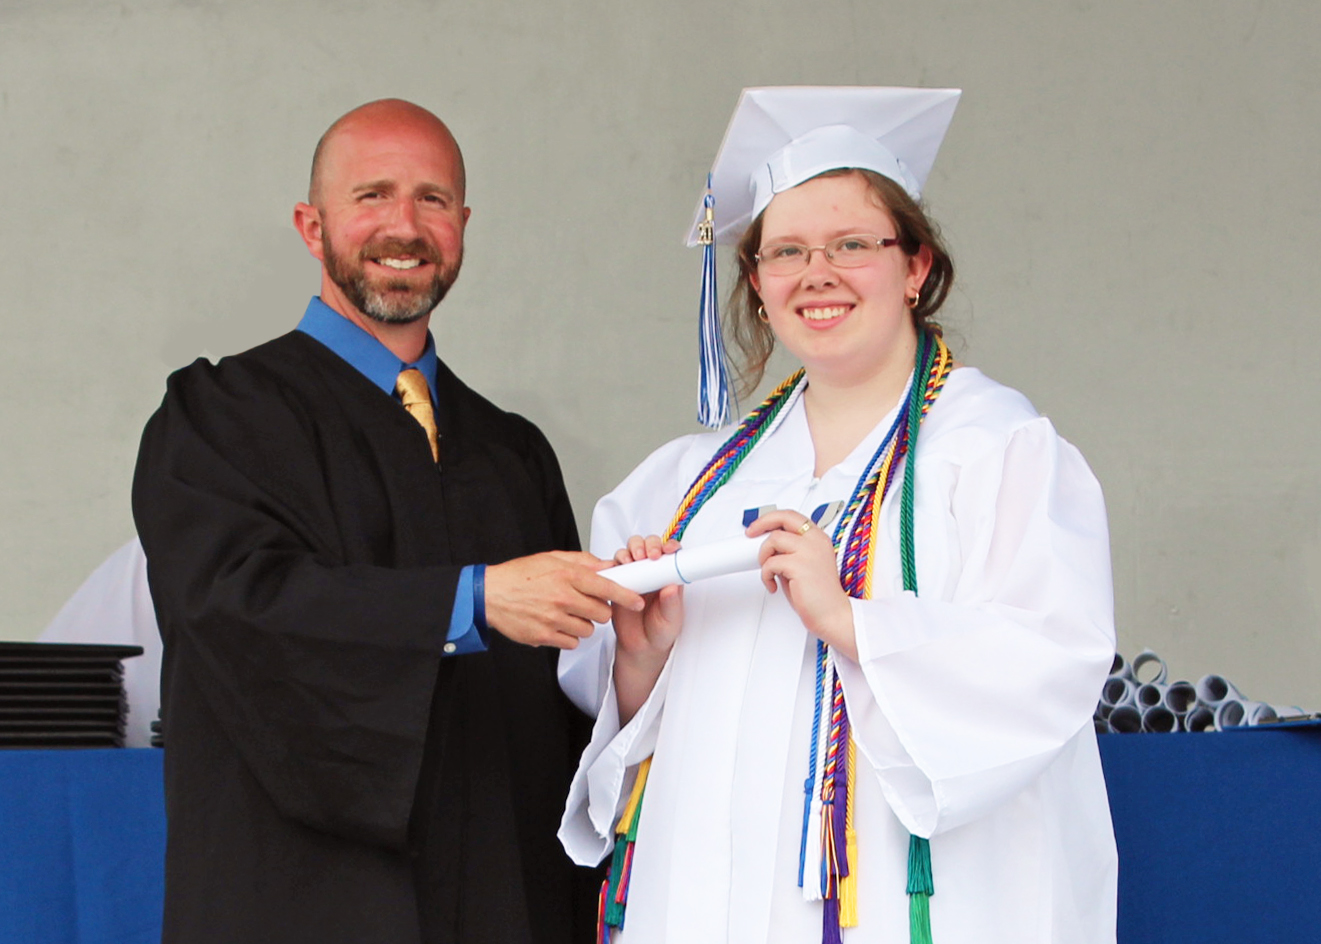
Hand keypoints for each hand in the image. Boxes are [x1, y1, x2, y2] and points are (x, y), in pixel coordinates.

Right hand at [484, 551, 643, 649]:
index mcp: (567, 575)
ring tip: (567, 613)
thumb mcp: (552, 558)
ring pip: (589, 630)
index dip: (626, 595)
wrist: (489, 595)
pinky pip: (572, 642)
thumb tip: (608, 566)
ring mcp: (553, 619)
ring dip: (583, 623)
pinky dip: (568, 635)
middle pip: (602, 613)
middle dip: (600, 610)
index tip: (639, 601)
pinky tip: (556, 624)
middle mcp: (563, 598)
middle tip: (588, 604)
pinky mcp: (544, 636)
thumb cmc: (520, 575)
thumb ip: (583, 562)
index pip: (606, 587)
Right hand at [610, 534, 684, 724]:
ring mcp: (635, 575)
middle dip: (647, 545)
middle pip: (649, 546)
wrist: (641, 647)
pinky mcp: (619, 582)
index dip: (668, 546)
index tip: (667, 550)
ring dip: (630, 551)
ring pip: (630, 551)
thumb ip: (671, 604)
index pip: (671, 553)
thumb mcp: (672, 620)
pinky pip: (614, 567)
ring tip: (630, 560)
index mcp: (669, 577)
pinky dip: (614, 563)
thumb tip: (672, 587)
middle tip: (646, 555)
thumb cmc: (660, 631)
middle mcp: (652, 573)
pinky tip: (616, 568)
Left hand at [746, 511, 856, 660]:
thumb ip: (788, 553)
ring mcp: (809, 551)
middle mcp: (815, 541)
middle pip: (783, 517)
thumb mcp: (802, 566)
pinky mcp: (799, 565)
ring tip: (769, 572)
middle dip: (761, 523)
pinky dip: (766, 575)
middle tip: (750, 534)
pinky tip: (773, 586)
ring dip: (764, 556)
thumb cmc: (818, 596)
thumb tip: (769, 549)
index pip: (792, 516)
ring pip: (773, 539)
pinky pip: (771, 563)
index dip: (771, 518)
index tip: (758, 527)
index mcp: (818, 538)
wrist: (832, 615)